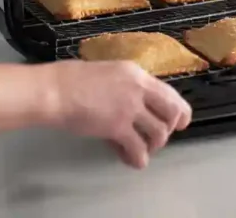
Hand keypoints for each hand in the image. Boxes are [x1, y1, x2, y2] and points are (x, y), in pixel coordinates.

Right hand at [42, 61, 191, 168]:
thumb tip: (132, 107)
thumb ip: (125, 87)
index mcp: (137, 74)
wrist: (55, 90)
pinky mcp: (117, 126)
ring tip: (143, 151)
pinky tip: (133, 161)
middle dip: (172, 128)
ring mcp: (129, 107)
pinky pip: (138, 147)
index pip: (169, 92)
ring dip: (154, 145)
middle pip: (172, 110)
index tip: (180, 122)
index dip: (179, 109)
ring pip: (159, 131)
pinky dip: (139, 158)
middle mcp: (139, 89)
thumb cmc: (71, 81)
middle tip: (161, 139)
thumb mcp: (108, 73)